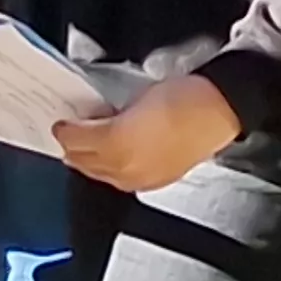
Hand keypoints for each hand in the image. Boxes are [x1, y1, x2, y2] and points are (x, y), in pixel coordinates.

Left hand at [53, 71, 241, 192]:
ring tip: (91, 146)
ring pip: (100, 176)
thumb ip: (111, 112)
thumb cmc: (182, 97)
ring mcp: (139, 179)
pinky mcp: (154, 183)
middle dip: (73, 148)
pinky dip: (112, 170)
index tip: (62, 122)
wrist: (217, 112)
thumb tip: (98, 118)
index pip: (74, 140)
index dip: (65, 130)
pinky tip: (116, 158)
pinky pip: (121, 182)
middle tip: (71, 134)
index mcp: (114, 141)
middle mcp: (122, 167)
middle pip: (82, 162)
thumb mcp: (136, 97)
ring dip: (91, 161)